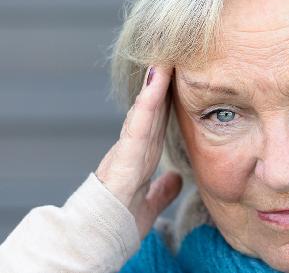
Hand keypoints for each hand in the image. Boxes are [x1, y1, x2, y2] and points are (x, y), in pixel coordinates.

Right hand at [95, 66, 181, 237]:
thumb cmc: (121, 221)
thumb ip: (162, 189)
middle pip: (153, 110)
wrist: (100, 238)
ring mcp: (128, 150)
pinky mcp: (124, 155)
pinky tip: (157, 81)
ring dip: (155, 84)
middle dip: (163, 85)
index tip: (180, 80)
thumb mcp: (149, 202)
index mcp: (142, 158)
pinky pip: (139, 123)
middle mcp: (135, 149)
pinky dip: (148, 101)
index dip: (168, 101)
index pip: (159, 123)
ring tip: (165, 59)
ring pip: (144, 111)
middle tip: (174, 58)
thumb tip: (175, 178)